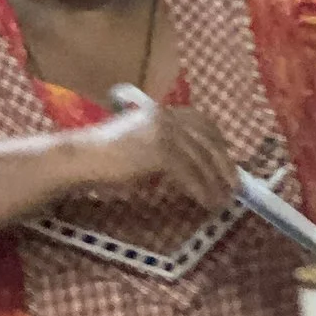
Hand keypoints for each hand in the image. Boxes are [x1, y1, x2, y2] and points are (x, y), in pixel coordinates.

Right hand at [65, 94, 237, 211]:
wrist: (81, 160)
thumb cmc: (104, 158)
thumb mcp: (138, 143)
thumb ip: (163, 145)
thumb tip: (194, 164)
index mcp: (160, 112)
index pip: (200, 121)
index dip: (218, 141)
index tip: (227, 159)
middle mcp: (165, 117)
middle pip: (207, 140)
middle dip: (223, 164)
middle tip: (234, 185)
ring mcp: (162, 133)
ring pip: (201, 160)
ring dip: (215, 183)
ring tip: (221, 201)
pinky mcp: (159, 153)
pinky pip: (190, 175)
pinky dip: (201, 191)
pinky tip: (206, 203)